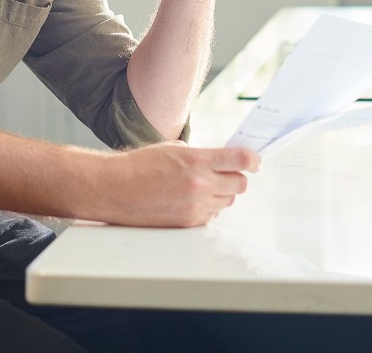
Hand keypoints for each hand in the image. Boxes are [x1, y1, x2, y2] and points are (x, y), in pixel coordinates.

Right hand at [98, 142, 259, 227]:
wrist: (116, 189)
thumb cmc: (138, 166)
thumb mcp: (172, 148)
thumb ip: (199, 154)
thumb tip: (219, 160)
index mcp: (196, 160)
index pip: (241, 159)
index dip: (253, 160)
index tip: (255, 161)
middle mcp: (200, 184)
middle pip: (240, 183)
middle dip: (237, 176)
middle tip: (228, 172)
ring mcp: (195, 206)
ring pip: (228, 200)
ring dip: (222, 192)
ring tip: (204, 185)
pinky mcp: (188, 223)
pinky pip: (212, 214)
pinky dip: (208, 206)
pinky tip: (192, 199)